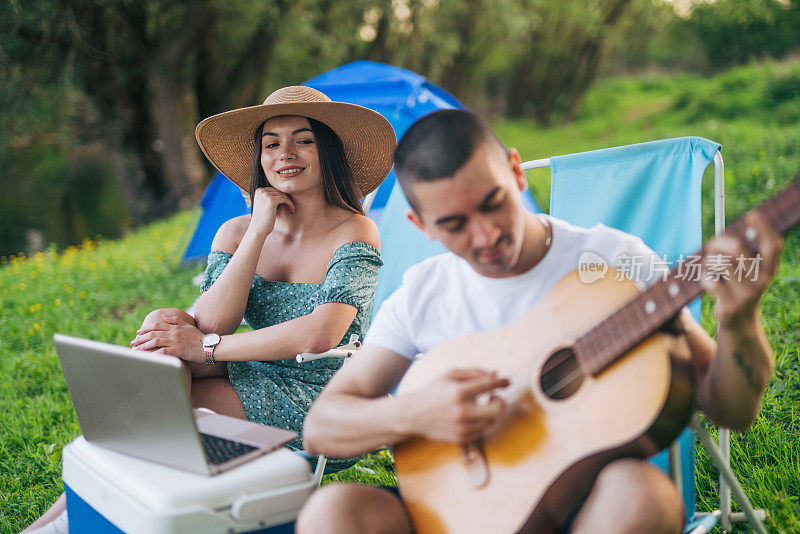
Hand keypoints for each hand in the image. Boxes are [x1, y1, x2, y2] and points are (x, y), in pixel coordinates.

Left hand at [130, 314, 205, 362]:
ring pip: (155, 342)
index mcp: (175, 327)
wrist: (209, 346)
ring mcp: (175, 341)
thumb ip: (176, 320)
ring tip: (136, 350)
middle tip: (133, 342)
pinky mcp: (178, 350)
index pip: (157, 325)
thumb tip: (164, 317)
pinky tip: (147, 357)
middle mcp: (173, 333)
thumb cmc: (199, 338)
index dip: (146, 329)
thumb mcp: (188, 326)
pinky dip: (153, 355)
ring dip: (144, 346)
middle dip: (141, 338)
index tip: (138, 332)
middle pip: (153, 333)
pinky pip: (162, 352)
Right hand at [249, 186, 295, 236]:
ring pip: (283, 195)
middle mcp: (261, 191)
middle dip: (286, 199)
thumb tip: (284, 193)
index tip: (286, 204)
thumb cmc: (263, 220)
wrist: (258, 229)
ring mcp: (266, 195)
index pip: (274, 190)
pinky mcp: (271, 200)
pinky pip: (285, 199)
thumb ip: (271, 198)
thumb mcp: (265, 206)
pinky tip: (292, 210)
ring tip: (291, 209)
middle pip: (279, 191)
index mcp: (259, 191)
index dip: (282, 196)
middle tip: (290, 207)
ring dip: (289, 202)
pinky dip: (290, 204)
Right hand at [405, 368, 508, 444]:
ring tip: (480, 406)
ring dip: (489, 412)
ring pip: (491, 421)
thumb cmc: (433, 391)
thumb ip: (474, 372)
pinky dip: (480, 423)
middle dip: (501, 402)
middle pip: (498, 409)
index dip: (501, 382)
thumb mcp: (450, 375)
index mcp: (459, 391)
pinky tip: (471, 416)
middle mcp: (462, 411)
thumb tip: (496, 374)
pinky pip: (482, 431)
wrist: (413, 415)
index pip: (490, 385)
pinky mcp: (461, 439)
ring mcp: (462, 427)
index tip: (506, 382)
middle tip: (494, 397)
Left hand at [701, 212, 782, 328]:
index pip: (773, 245)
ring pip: (722, 264)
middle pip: (738, 249)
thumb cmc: (739, 287)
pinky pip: (711, 281)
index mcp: (769, 268)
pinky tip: (707, 281)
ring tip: (708, 265)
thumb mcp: (748, 272)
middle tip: (710, 245)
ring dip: (709, 261)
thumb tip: (726, 233)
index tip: (752, 215)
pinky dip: (704, 278)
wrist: (739, 322)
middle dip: (719, 242)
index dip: (764, 228)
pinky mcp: (731, 304)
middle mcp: (762, 279)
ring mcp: (747, 293)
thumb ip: (744, 254)